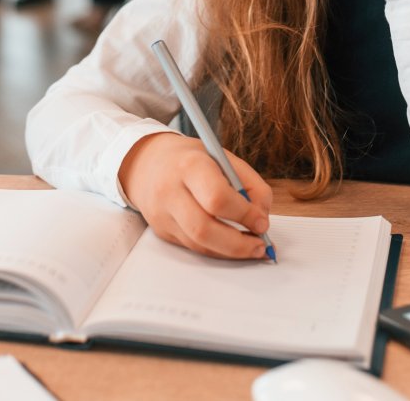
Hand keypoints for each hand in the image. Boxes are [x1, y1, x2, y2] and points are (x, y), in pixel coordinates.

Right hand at [117, 132, 272, 259]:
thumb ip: (249, 183)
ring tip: (252, 248)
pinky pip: (193, 248)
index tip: (261, 222)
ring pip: (199, 244)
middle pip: (204, 229)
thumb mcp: (222, 157)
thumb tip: (262, 216)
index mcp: (190, 166)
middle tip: (260, 246)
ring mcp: (162, 214)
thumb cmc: (191, 159)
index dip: (244, 214)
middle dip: (238, 244)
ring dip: (230, 252)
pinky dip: (217, 250)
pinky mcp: (161, 231)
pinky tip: (232, 246)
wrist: (146, 163)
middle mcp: (170, 191)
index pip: (217, 197)